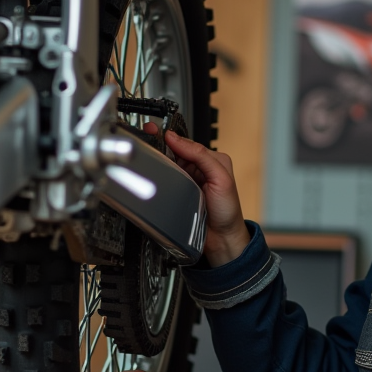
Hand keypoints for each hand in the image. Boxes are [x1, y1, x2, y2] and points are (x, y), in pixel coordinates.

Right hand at [146, 122, 250, 265]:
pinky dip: (157, 181)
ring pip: (166, 167)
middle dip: (158, 149)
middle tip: (144, 144)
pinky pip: (164, 184)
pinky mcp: (176, 195)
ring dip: (156, 165)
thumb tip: (178, 140)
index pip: (185, 143)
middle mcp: (197, 169)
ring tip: (146, 160)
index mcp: (210, 159)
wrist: (222, 240)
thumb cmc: (228, 211)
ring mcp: (185, 182)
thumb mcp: (221, 178)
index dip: (169, 137)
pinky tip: (151, 179)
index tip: (154, 131)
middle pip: (172, 153)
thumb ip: (202, 156)